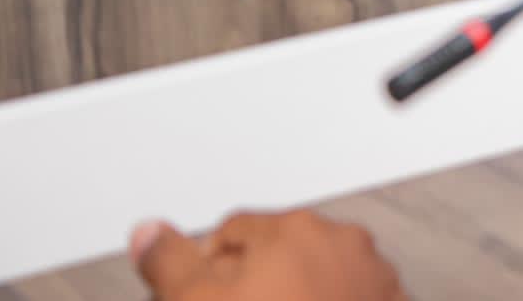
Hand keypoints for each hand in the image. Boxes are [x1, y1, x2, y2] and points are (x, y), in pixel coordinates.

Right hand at [129, 210, 404, 299]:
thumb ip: (167, 262)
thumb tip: (147, 230)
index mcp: (293, 231)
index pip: (232, 230)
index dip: (206, 269)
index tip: (201, 293)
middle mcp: (343, 243)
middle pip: (278, 251)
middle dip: (253, 281)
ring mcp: (374, 279)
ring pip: (318, 278)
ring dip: (295, 296)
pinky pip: (351, 299)